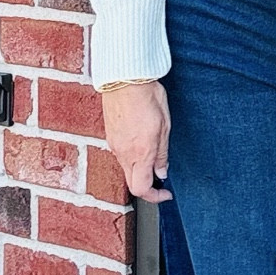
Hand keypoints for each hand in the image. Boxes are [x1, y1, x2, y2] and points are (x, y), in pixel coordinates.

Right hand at [101, 80, 171, 199]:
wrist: (124, 77)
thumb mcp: (165, 126)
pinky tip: (141, 142)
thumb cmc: (147, 96)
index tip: (166, 193)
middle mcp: (123, 153)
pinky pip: (120, 155)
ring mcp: (114, 145)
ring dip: (140, 170)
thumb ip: (162, 153)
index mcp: (140, 153)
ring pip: (126, 169)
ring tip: (154, 154)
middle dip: (147, 187)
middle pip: (132, 183)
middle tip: (160, 182)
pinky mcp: (109, 136)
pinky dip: (132, 157)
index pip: (142, 189)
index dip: (155, 197)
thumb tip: (162, 172)